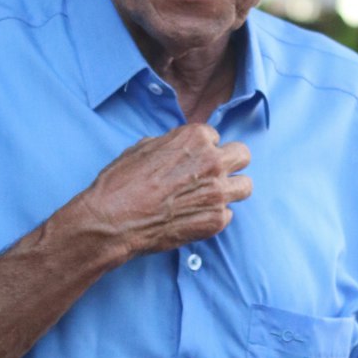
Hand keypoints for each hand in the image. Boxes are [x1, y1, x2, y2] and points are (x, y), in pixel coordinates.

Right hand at [82, 124, 251, 258]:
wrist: (112, 220)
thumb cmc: (121, 183)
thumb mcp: (142, 148)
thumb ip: (171, 144)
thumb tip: (178, 148)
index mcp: (195, 138)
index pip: (215, 137)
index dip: (202, 149)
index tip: (192, 160)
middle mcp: (212, 162)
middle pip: (242, 156)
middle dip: (229, 163)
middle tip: (212, 175)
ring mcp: (217, 193)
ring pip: (245, 186)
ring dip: (230, 190)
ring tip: (210, 198)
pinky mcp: (215, 221)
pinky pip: (228, 214)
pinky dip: (214, 216)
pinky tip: (194, 218)